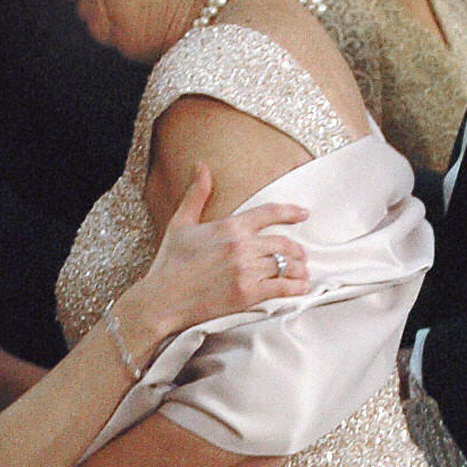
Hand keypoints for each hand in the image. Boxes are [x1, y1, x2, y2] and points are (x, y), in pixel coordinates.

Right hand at [136, 163, 308, 340]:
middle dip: (296, 249)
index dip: (290, 212)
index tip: (303, 214)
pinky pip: (282, 287)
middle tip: (301, 254)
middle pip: (283, 243)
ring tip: (300, 272)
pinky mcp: (248, 293)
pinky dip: (296, 287)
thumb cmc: (170, 263)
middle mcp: (241, 245)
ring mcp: (246, 270)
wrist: (163, 298)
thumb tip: (202, 167)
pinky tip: (301, 286)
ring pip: (284, 265)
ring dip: (297, 269)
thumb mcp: (181, 223)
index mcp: (229, 226)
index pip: (269, 213)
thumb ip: (197, 195)